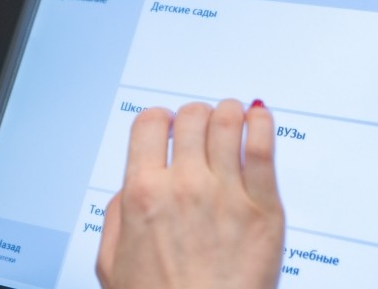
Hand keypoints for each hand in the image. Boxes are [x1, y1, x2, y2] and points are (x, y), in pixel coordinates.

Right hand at [97, 99, 284, 288]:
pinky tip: (259, 118)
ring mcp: (227, 193)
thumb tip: (131, 186)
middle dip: (194, 116)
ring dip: (227, 113)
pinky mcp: (264, 208)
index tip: (166, 125)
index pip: (149, 124)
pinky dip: (261, 123)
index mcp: (144, 194)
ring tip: (231, 118)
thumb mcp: (113, 264)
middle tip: (201, 126)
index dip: (158, 120)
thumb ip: (118, 216)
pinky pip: (263, 148)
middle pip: (191, 117)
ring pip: (227, 122)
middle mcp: (184, 185)